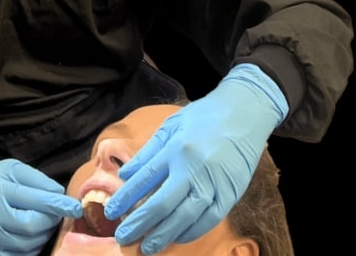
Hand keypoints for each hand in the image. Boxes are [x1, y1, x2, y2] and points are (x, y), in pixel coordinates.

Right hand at [0, 158, 82, 255]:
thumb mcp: (9, 169)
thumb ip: (37, 180)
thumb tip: (60, 195)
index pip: (35, 200)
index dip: (59, 205)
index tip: (75, 208)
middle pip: (31, 227)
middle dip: (50, 222)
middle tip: (53, 215)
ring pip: (26, 246)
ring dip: (41, 237)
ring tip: (40, 225)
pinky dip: (28, 252)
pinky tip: (30, 240)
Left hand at [104, 63, 288, 254]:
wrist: (245, 113)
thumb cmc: (203, 118)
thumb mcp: (169, 127)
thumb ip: (147, 153)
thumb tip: (125, 176)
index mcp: (175, 148)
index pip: (145, 179)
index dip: (125, 198)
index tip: (110, 212)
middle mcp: (193, 167)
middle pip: (162, 203)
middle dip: (140, 224)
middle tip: (123, 238)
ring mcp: (214, 182)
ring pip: (185, 217)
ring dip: (164, 235)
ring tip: (146, 247)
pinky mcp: (231, 192)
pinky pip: (209, 219)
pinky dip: (191, 231)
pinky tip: (176, 238)